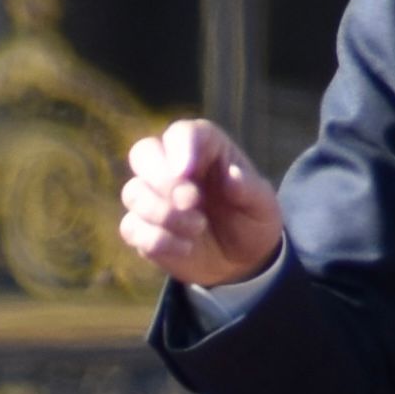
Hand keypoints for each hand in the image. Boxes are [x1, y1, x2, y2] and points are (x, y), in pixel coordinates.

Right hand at [118, 120, 283, 290]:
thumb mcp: (262, 204)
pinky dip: (157, 240)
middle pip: (143, 153)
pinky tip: (186, 248)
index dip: (180, 148)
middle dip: (162, 179)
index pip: (182, 133)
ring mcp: (153, 197)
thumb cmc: (251, 220)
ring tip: (198, 228)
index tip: (186, 172)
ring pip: (133, 192)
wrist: (241, 260)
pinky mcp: (142, 228)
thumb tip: (232, 176)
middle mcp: (172, 166)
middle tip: (190, 202)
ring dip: (163, 213)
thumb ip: (249, 188)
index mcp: (204, 148)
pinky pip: (131, 228)